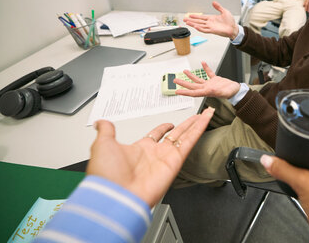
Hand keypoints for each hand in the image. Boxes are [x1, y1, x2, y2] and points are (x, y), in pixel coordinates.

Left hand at [86, 107, 214, 206]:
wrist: (115, 195)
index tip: (170, 123)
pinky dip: (199, 129)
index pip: (156, 135)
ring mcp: (167, 157)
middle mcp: (155, 154)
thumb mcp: (102, 145)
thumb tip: (101, 122)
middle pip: (176, 134)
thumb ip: (106, 131)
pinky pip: (190, 141)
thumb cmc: (107, 175)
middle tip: (196, 115)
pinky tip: (205, 119)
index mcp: (139, 149)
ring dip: (197, 124)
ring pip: (187, 136)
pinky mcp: (175, 161)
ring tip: (207, 113)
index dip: (164, 127)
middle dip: (187, 124)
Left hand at [174, 61, 240, 98]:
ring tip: (185, 71)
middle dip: (183, 83)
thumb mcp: (224, 92)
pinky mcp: (215, 79)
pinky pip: (209, 73)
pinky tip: (203, 63)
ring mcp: (211, 84)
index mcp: (207, 91)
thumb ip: (217, 90)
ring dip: (191, 76)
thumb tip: (211, 88)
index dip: (185, 92)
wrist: (237, 90)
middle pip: (192, 86)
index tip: (177, 91)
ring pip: (198, 79)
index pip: (193, 92)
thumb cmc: (232, 92)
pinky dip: (205, 68)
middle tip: (175, 80)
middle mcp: (207, 88)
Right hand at [183, 1, 238, 39]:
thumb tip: (214, 2)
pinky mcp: (213, 30)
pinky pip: (205, 30)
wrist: (233, 28)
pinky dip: (200, 28)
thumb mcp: (224, 11)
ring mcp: (211, 27)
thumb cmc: (230, 21)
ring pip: (199, 25)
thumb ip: (218, 7)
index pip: (201, 17)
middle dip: (191, 20)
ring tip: (187, 22)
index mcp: (212, 18)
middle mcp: (210, 23)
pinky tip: (195, 26)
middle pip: (198, 21)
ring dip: (193, 24)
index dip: (195, 16)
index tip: (190, 15)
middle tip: (184, 19)